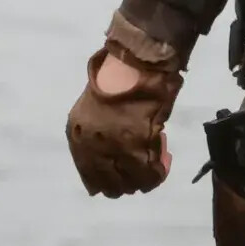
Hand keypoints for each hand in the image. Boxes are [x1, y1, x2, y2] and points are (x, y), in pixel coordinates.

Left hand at [66, 46, 181, 196]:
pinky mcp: (139, 145)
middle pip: (112, 186)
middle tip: (145, 165)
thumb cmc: (117, 75)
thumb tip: (114, 157)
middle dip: (130, 181)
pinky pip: (152, 172)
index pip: (92, 178)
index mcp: (79, 137)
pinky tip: (166, 157)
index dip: (113, 179)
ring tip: (158, 156)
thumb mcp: (96, 108)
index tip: (128, 171)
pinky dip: (161, 169)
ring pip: (133, 184)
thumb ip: (100, 134)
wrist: (135, 58)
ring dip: (146, 176)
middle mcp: (92, 148)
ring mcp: (115, 149)